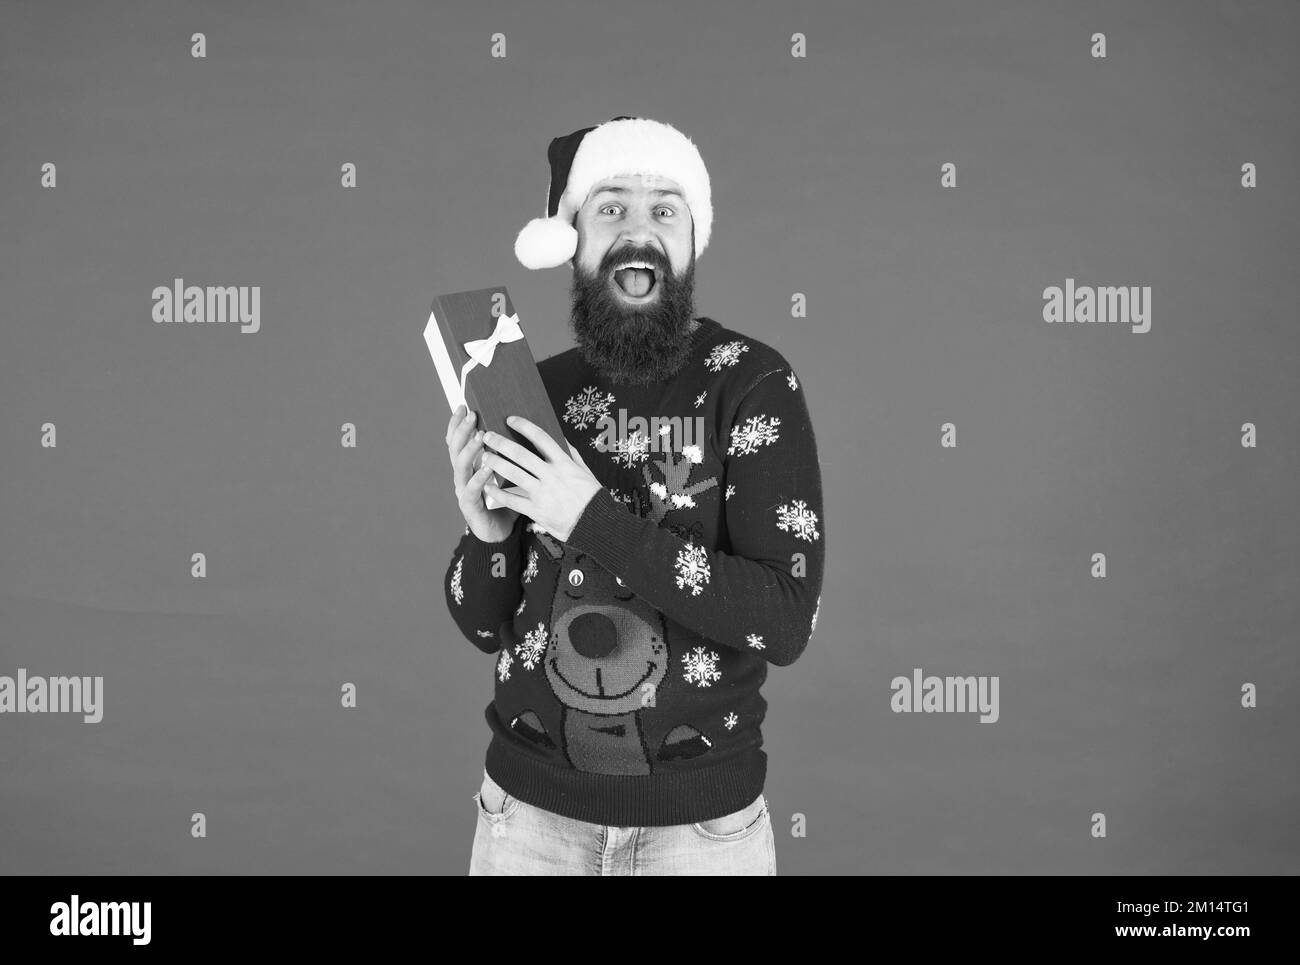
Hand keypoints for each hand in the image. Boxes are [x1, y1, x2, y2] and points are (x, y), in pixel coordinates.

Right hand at [446, 403, 518, 541]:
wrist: (502, 532)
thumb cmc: (506, 499)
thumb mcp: (507, 473)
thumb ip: (508, 455)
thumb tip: (524, 429)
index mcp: (469, 466)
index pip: (458, 441)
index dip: (458, 424)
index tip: (464, 406)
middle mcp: (462, 476)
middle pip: (455, 449)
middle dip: (462, 430)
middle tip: (472, 416)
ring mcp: (463, 491)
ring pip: (460, 467)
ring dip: (469, 450)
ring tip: (479, 437)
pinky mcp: (470, 507)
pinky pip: (472, 490)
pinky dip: (479, 478)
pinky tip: (487, 468)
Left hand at [479, 415, 602, 541]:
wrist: (595, 524)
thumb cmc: (591, 497)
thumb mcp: (586, 471)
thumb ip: (572, 455)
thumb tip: (561, 439)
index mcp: (564, 464)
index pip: (541, 438)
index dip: (524, 426)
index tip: (511, 419)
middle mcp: (552, 476)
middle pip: (521, 455)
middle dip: (501, 443)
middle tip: (488, 436)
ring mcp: (543, 493)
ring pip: (514, 474)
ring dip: (496, 464)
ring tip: (485, 456)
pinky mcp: (537, 511)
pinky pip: (512, 500)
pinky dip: (497, 493)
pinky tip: (487, 486)